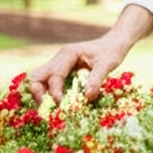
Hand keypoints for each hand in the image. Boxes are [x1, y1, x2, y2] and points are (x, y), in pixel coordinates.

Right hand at [29, 4, 152, 104]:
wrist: (115, 42)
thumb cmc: (112, 51)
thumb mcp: (107, 64)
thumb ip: (96, 79)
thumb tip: (87, 98)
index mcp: (69, 54)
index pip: (54, 74)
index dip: (54, 91)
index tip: (60, 104)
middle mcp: (60, 58)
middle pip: (38, 75)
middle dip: (38, 92)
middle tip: (47, 108)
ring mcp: (60, 64)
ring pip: (41, 79)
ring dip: (42, 94)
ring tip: (49, 110)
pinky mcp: (63, 71)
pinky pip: (50, 82)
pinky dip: (49, 93)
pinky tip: (56, 105)